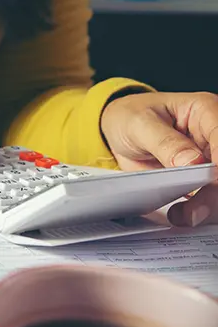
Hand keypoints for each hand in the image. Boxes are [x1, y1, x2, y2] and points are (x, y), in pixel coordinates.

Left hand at [100, 91, 217, 226]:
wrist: (119, 128)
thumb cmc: (130, 117)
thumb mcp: (139, 124)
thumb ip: (164, 142)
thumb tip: (192, 161)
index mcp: (205, 111)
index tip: (210, 182)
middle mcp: (213, 136)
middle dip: (214, 192)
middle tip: (193, 209)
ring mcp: (210, 158)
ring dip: (208, 206)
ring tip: (183, 215)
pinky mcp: (202, 177)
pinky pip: (209, 197)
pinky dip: (200, 210)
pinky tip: (182, 214)